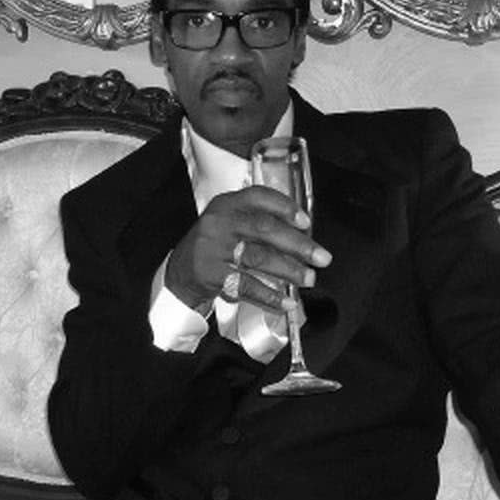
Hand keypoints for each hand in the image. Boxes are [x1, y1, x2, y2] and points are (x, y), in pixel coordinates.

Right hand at [165, 185, 331, 312]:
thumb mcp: (230, 224)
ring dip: (289, 270)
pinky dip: (268, 295)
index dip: (285, 208)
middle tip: (320, 257)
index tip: (306, 222)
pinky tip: (284, 302)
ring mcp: (213, 248)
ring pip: (258, 257)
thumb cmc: (214, 248)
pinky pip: (245, 285)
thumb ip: (260, 223)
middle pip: (264, 229)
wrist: (179, 274)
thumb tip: (303, 236)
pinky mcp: (210, 274)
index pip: (259, 197)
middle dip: (298, 244)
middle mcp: (219, 222)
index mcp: (227, 204)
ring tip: (307, 278)